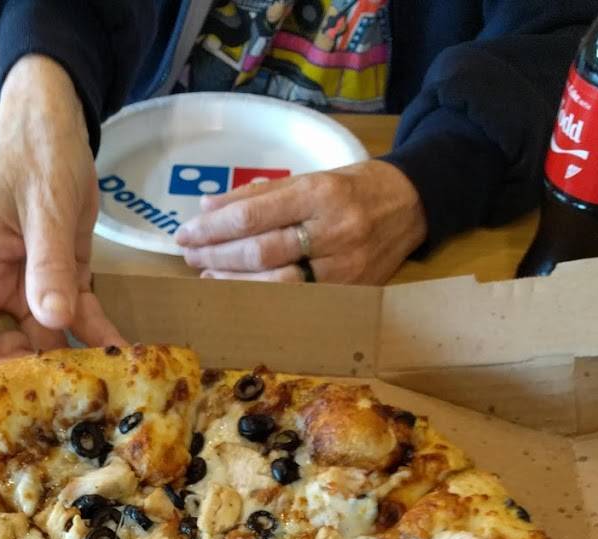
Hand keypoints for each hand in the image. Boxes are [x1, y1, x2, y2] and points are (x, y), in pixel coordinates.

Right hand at [0, 56, 124, 371]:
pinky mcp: (64, 281)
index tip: (16, 389)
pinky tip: (125, 353)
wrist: (56, 120)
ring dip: (71, 363)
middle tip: (71, 394)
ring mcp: (30, 287)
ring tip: (104, 385)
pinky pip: (79, 319)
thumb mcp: (43, 205)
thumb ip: (47, 264)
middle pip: (1, 351)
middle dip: (32, 376)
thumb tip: (53, 319)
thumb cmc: (34, 150)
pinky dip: (99, 336)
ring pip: (44, 342)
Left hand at [175, 161, 426, 284]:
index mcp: (320, 192)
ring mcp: (344, 266)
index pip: (255, 214)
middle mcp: (333, 229)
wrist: (411, 204)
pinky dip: (263, 298)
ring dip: (235, 283)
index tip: (187, 232)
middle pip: (261, 251)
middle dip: (218, 256)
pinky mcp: (350, 291)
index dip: (215, 227)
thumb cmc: (353, 188)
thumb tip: (208, 208)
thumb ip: (260, 194)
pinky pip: (297, 301)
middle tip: (191, 256)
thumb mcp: (310, 178)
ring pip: (277, 283)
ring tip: (208, 276)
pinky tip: (241, 292)